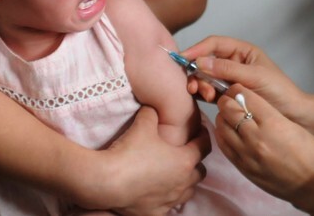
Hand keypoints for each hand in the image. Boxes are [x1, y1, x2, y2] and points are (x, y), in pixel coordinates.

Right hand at [94, 106, 209, 215]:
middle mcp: (182, 182)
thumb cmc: (130, 151)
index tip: (200, 131)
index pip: (205, 146)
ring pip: (188, 191)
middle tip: (186, 153)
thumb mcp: (143, 124)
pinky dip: (168, 197)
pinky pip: (170, 206)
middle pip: (200, 172)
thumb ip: (152, 113)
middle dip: (195, 162)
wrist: (108, 181)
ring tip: (174, 173)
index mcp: (185, 160)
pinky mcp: (157, 213)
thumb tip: (152, 108)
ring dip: (185, 182)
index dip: (204, 136)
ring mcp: (170, 200)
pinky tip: (158, 191)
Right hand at [181, 36, 305, 118]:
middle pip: (206, 61)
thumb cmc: (279, 91)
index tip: (182, 59)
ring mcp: (229, 80)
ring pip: (206, 77)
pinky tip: (207, 100)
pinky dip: (205, 95)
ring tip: (204, 95)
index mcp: (242, 51)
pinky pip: (210, 91)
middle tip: (193, 85)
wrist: (292, 115)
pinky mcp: (228, 96)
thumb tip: (200, 61)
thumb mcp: (254, 76)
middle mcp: (233, 63)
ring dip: (200, 84)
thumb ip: (227, 69)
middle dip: (197, 71)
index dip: (197, 49)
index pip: (214, 44)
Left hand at [214, 86, 313, 211]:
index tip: (237, 88)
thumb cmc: (311, 153)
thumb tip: (248, 103)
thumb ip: (269, 114)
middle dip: (227, 101)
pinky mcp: (245, 169)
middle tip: (228, 99)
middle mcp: (257, 138)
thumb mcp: (292, 125)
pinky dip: (222, 135)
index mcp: (273, 123)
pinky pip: (224, 147)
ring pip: (222, 127)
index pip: (245, 97)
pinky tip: (226, 131)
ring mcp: (248, 155)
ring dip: (223, 117)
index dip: (238, 89)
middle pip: (229, 110)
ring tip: (227, 114)